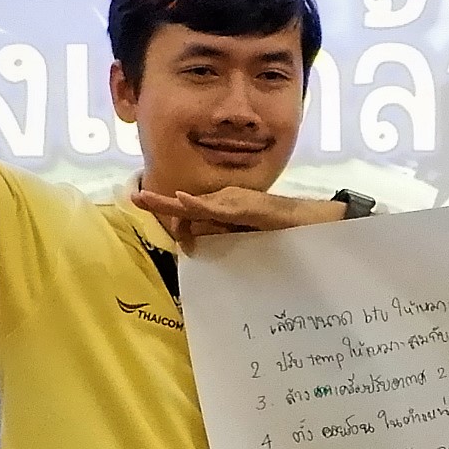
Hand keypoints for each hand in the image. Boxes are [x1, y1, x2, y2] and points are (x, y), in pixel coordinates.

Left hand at [127, 185, 343, 243]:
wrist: (313, 224)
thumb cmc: (283, 233)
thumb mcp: (247, 240)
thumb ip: (225, 241)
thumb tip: (199, 249)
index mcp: (226, 210)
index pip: (192, 211)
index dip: (169, 212)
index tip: (147, 212)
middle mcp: (227, 201)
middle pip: (187, 205)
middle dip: (160, 204)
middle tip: (135, 199)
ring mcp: (236, 202)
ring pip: (197, 205)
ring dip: (171, 205)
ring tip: (146, 201)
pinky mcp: (246, 207)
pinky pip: (218, 207)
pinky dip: (198, 205)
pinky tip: (181, 202)